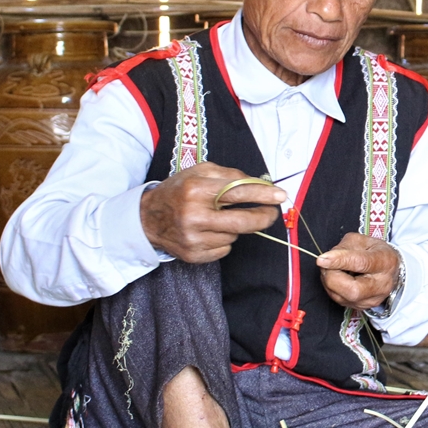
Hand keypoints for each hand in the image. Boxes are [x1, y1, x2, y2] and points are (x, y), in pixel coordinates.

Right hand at [139, 163, 285, 263]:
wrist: (147, 219)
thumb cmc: (178, 191)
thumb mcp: (199, 172)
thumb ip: (229, 175)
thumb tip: (259, 184)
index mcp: (195, 190)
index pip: (237, 192)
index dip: (262, 195)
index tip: (280, 196)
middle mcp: (194, 216)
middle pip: (242, 221)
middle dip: (263, 217)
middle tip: (272, 212)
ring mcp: (193, 239)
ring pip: (234, 235)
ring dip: (236, 226)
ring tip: (219, 218)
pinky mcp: (194, 255)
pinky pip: (224, 249)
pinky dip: (224, 240)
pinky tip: (210, 231)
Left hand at [317, 233, 399, 309]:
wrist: (391, 271)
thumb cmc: (376, 253)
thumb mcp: (363, 241)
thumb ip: (345, 247)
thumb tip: (327, 259)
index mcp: (385, 262)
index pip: (361, 263)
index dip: (339, 261)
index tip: (321, 259)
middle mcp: (381, 285)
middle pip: (352, 290)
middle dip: (331, 277)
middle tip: (326, 264)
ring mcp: (372, 299)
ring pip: (341, 297)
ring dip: (329, 282)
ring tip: (332, 269)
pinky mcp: (362, 307)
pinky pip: (339, 300)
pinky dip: (333, 289)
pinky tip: (338, 279)